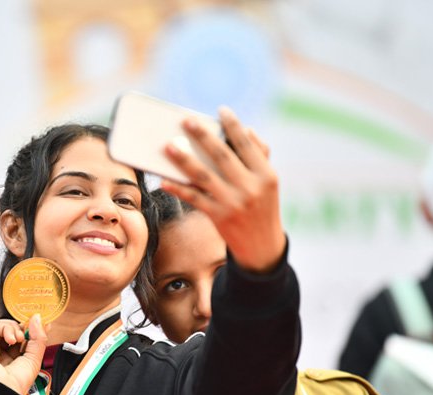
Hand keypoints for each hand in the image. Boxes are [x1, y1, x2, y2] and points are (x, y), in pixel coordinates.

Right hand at [0, 314, 47, 394]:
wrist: (2, 392)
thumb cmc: (17, 383)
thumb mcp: (34, 358)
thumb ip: (38, 338)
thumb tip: (37, 318)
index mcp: (14, 358)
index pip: (23, 336)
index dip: (31, 329)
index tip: (41, 324)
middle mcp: (2, 352)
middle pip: (13, 329)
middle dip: (24, 327)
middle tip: (29, 333)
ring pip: (3, 325)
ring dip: (14, 328)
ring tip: (19, 338)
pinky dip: (5, 328)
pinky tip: (11, 339)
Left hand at [162, 107, 285, 272]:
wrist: (262, 246)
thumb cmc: (262, 205)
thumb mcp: (268, 182)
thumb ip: (260, 155)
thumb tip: (246, 130)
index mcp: (266, 175)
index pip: (247, 145)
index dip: (233, 126)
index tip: (221, 110)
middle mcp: (251, 188)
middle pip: (221, 157)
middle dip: (202, 137)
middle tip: (185, 121)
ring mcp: (233, 203)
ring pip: (203, 176)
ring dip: (184, 160)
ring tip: (169, 146)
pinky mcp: (218, 217)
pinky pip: (194, 198)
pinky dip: (178, 188)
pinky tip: (164, 180)